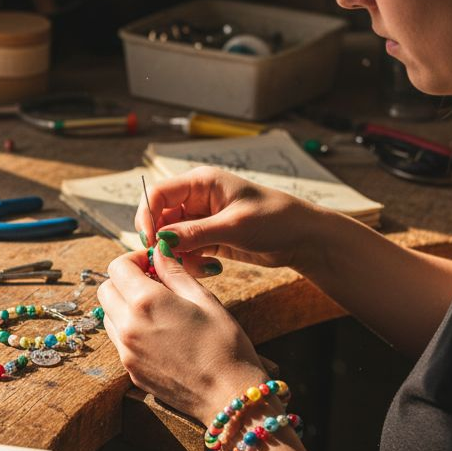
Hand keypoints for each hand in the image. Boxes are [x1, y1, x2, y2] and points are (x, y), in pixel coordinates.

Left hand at [98, 242, 266, 425]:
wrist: (229, 395)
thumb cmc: (225, 344)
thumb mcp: (204, 299)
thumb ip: (175, 272)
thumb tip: (160, 251)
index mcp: (146, 302)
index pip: (117, 267)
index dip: (134, 259)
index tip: (152, 262)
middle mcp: (127, 326)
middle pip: (106, 290)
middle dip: (124, 280)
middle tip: (153, 283)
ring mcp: (126, 352)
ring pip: (108, 316)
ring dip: (124, 305)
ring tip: (157, 309)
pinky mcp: (130, 371)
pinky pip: (119, 341)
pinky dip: (130, 329)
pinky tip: (159, 333)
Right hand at [136, 166, 331, 274]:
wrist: (304, 238)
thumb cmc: (276, 219)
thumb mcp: (235, 226)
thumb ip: (195, 233)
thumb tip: (160, 240)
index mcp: (201, 182)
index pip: (158, 194)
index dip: (147, 216)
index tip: (150, 242)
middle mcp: (197, 198)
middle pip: (160, 218)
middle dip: (163, 241)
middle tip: (172, 262)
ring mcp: (202, 219)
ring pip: (171, 238)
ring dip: (179, 256)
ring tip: (202, 266)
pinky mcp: (209, 238)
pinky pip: (186, 250)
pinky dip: (191, 262)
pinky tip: (212, 268)